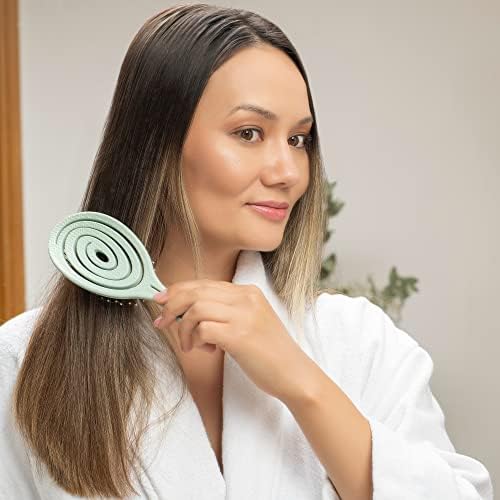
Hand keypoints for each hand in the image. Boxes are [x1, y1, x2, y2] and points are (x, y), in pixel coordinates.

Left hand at [152, 279, 316, 402]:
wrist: (294, 374)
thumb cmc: (268, 352)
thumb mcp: (249, 323)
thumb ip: (224, 312)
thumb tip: (186, 311)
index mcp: (248, 292)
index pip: (204, 283)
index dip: (178, 290)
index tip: (161, 301)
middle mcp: (246, 298)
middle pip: (196, 291)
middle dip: (171, 306)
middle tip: (162, 322)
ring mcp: (244, 315)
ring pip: (196, 308)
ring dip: (184, 328)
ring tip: (189, 346)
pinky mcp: (240, 335)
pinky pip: (203, 328)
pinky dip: (195, 340)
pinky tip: (206, 351)